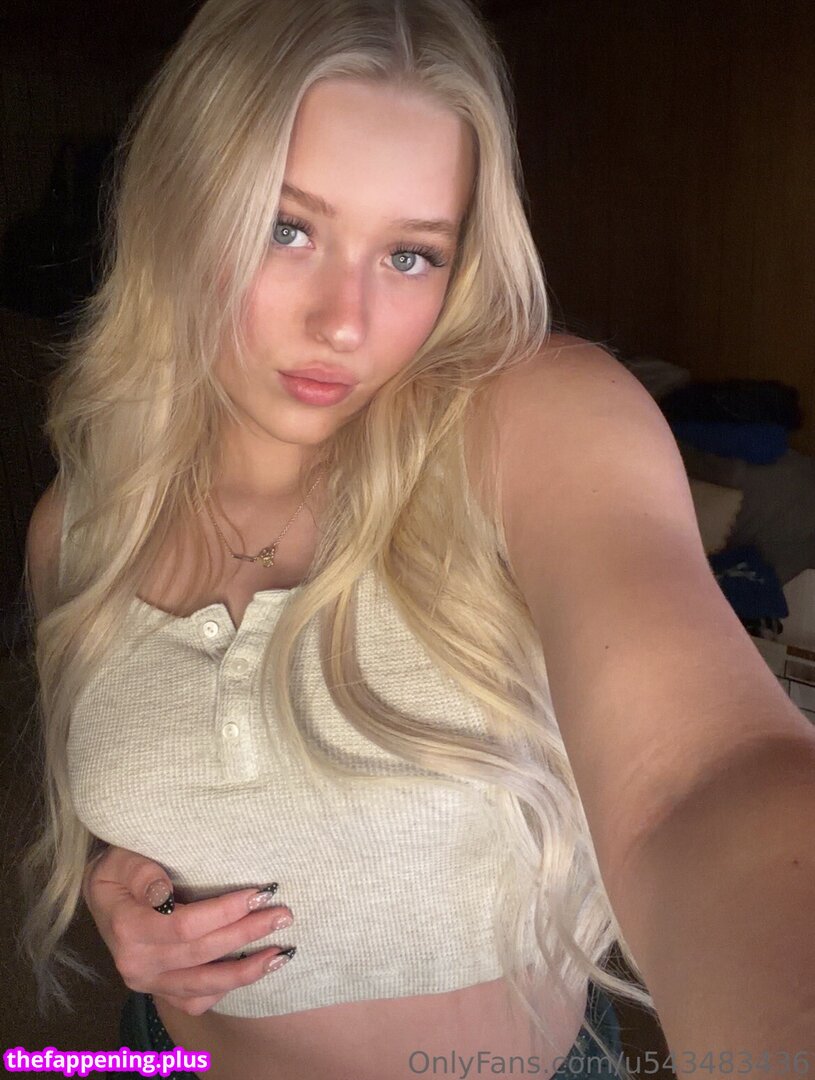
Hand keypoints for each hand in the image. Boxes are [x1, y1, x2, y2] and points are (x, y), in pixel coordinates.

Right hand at [82, 846, 294, 1014]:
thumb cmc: (119, 869)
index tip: (261, 893)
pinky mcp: (158, 990)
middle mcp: (137, 963)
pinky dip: (225, 989)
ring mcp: (148, 982)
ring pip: (203, 985)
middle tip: (283, 915)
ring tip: (281, 953)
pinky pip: (195, 1002)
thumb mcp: (121, 860)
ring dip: (246, 970)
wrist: (103, 893)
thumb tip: (162, 892)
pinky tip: (252, 971)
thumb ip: (142, 873)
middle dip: (247, 934)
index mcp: (128, 928)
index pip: (186, 925)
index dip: (226, 912)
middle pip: (202, 953)